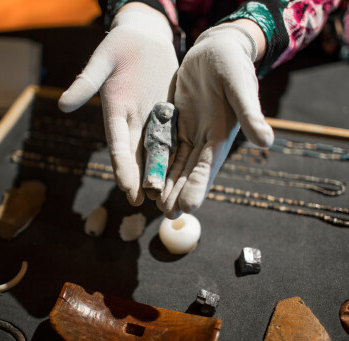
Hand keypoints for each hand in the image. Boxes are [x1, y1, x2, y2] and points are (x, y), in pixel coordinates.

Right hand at [58, 7, 177, 205]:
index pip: (118, 146)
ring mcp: (153, 120)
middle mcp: (134, 122)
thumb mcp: (102, 60)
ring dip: (161, 172)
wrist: (144, 39)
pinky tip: (186, 169)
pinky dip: (179, 153)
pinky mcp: (170, 114)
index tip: (126, 188)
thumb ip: (86, 83)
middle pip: (137, 155)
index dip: (122, 168)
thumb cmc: (119, 45)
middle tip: (146, 203)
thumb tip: (63, 105)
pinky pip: (175, 135)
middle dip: (141, 179)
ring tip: (166, 195)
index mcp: (115, 114)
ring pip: (157, 151)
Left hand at [157, 22, 273, 217]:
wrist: (216, 50)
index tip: (187, 207)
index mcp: (221, 135)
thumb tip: (267, 141)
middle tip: (166, 214)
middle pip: (191, 172)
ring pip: (178, 163)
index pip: (208, 166)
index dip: (198, 187)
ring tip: (156, 203)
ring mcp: (192, 132)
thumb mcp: (240, 86)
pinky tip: (149, 174)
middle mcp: (207, 139)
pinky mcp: (178, 123)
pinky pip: (167, 146)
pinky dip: (160, 161)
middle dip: (179, 193)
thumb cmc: (232, 64)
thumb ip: (249, 113)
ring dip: (168, 183)